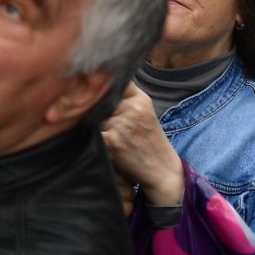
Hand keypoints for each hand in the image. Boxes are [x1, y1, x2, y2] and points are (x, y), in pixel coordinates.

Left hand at [101, 83, 182, 207]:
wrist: (163, 172)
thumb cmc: (148, 142)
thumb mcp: (142, 112)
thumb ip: (123, 98)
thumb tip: (91, 87)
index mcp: (140, 98)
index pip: (112, 83)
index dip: (101, 89)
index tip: (94, 94)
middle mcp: (133, 108)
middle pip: (99, 101)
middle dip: (95, 110)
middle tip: (103, 124)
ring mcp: (123, 123)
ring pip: (94, 117)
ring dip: (95, 126)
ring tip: (110, 138)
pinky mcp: (113, 140)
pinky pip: (92, 133)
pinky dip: (95, 139)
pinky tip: (107, 146)